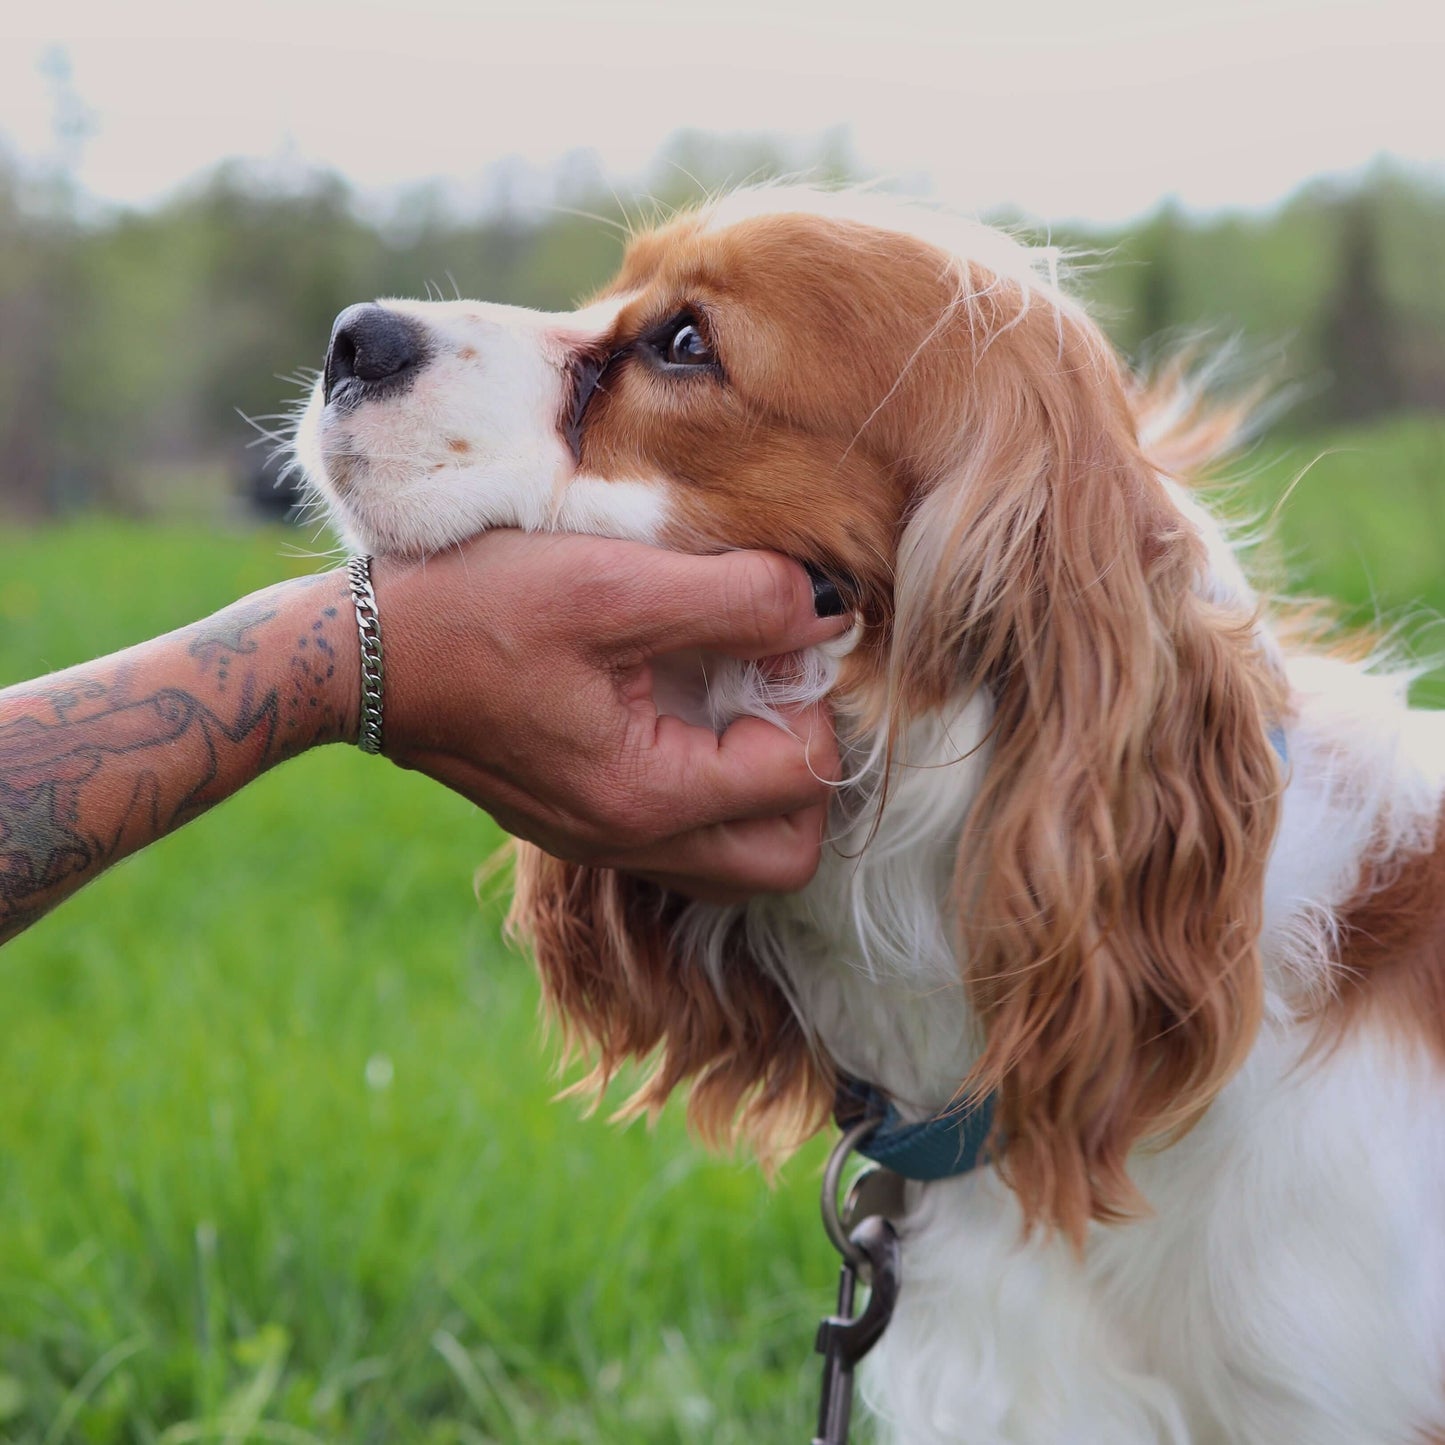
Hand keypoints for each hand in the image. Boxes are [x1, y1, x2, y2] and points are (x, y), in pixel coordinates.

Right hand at [370, 532, 846, 900]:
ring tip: (728, 696)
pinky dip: (710, 785)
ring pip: (740, 857)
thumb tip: (829, 608)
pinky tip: (679, 709)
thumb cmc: (477, 609)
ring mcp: (605, 842)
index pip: (802, 779)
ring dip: (762, 785)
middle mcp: (633, 843)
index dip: (810, 697)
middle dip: (803, 767)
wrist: (363, 655)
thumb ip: (738, 599)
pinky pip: (685, 836)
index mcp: (650, 797)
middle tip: (768, 683)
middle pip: (787, 854)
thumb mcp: (614, 584)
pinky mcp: (583, 822)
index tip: (768, 632)